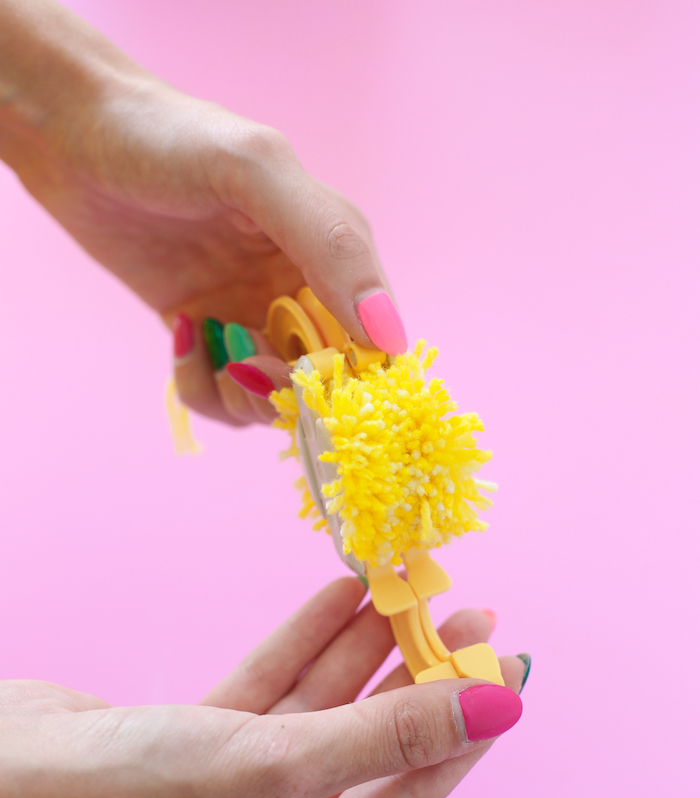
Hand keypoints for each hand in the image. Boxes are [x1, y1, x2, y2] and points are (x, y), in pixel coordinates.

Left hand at [0, 0, 406, 426]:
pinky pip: (222, 394)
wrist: (73, 135)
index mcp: (335, 249)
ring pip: (272, 399)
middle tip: (246, 364)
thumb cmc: (169, 138)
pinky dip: (202, 385)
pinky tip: (180, 334)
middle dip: (288, 390)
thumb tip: (391, 338)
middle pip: (323, 382)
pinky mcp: (205, 333)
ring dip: (243, 394)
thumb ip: (333, 247)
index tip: (312, 381)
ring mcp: (250, 314)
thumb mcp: (259, 174)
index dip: (353, 375)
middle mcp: (300, 289)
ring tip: (211, 348)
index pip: (373, 338)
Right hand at [0, 578, 524, 797]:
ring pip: (323, 709)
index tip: (510, 667)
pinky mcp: (205, 746)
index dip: (463, 727)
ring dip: (364, 647)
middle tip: (468, 612)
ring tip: (411, 587)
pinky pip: (274, 690)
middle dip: (415, 676)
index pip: (408, 794)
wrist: (1, 772)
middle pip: (370, 744)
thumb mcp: (275, 765)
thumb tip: (496, 711)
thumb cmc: (128, 797)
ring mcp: (239, 792)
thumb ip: (387, 734)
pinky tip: (345, 596)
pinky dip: (306, 644)